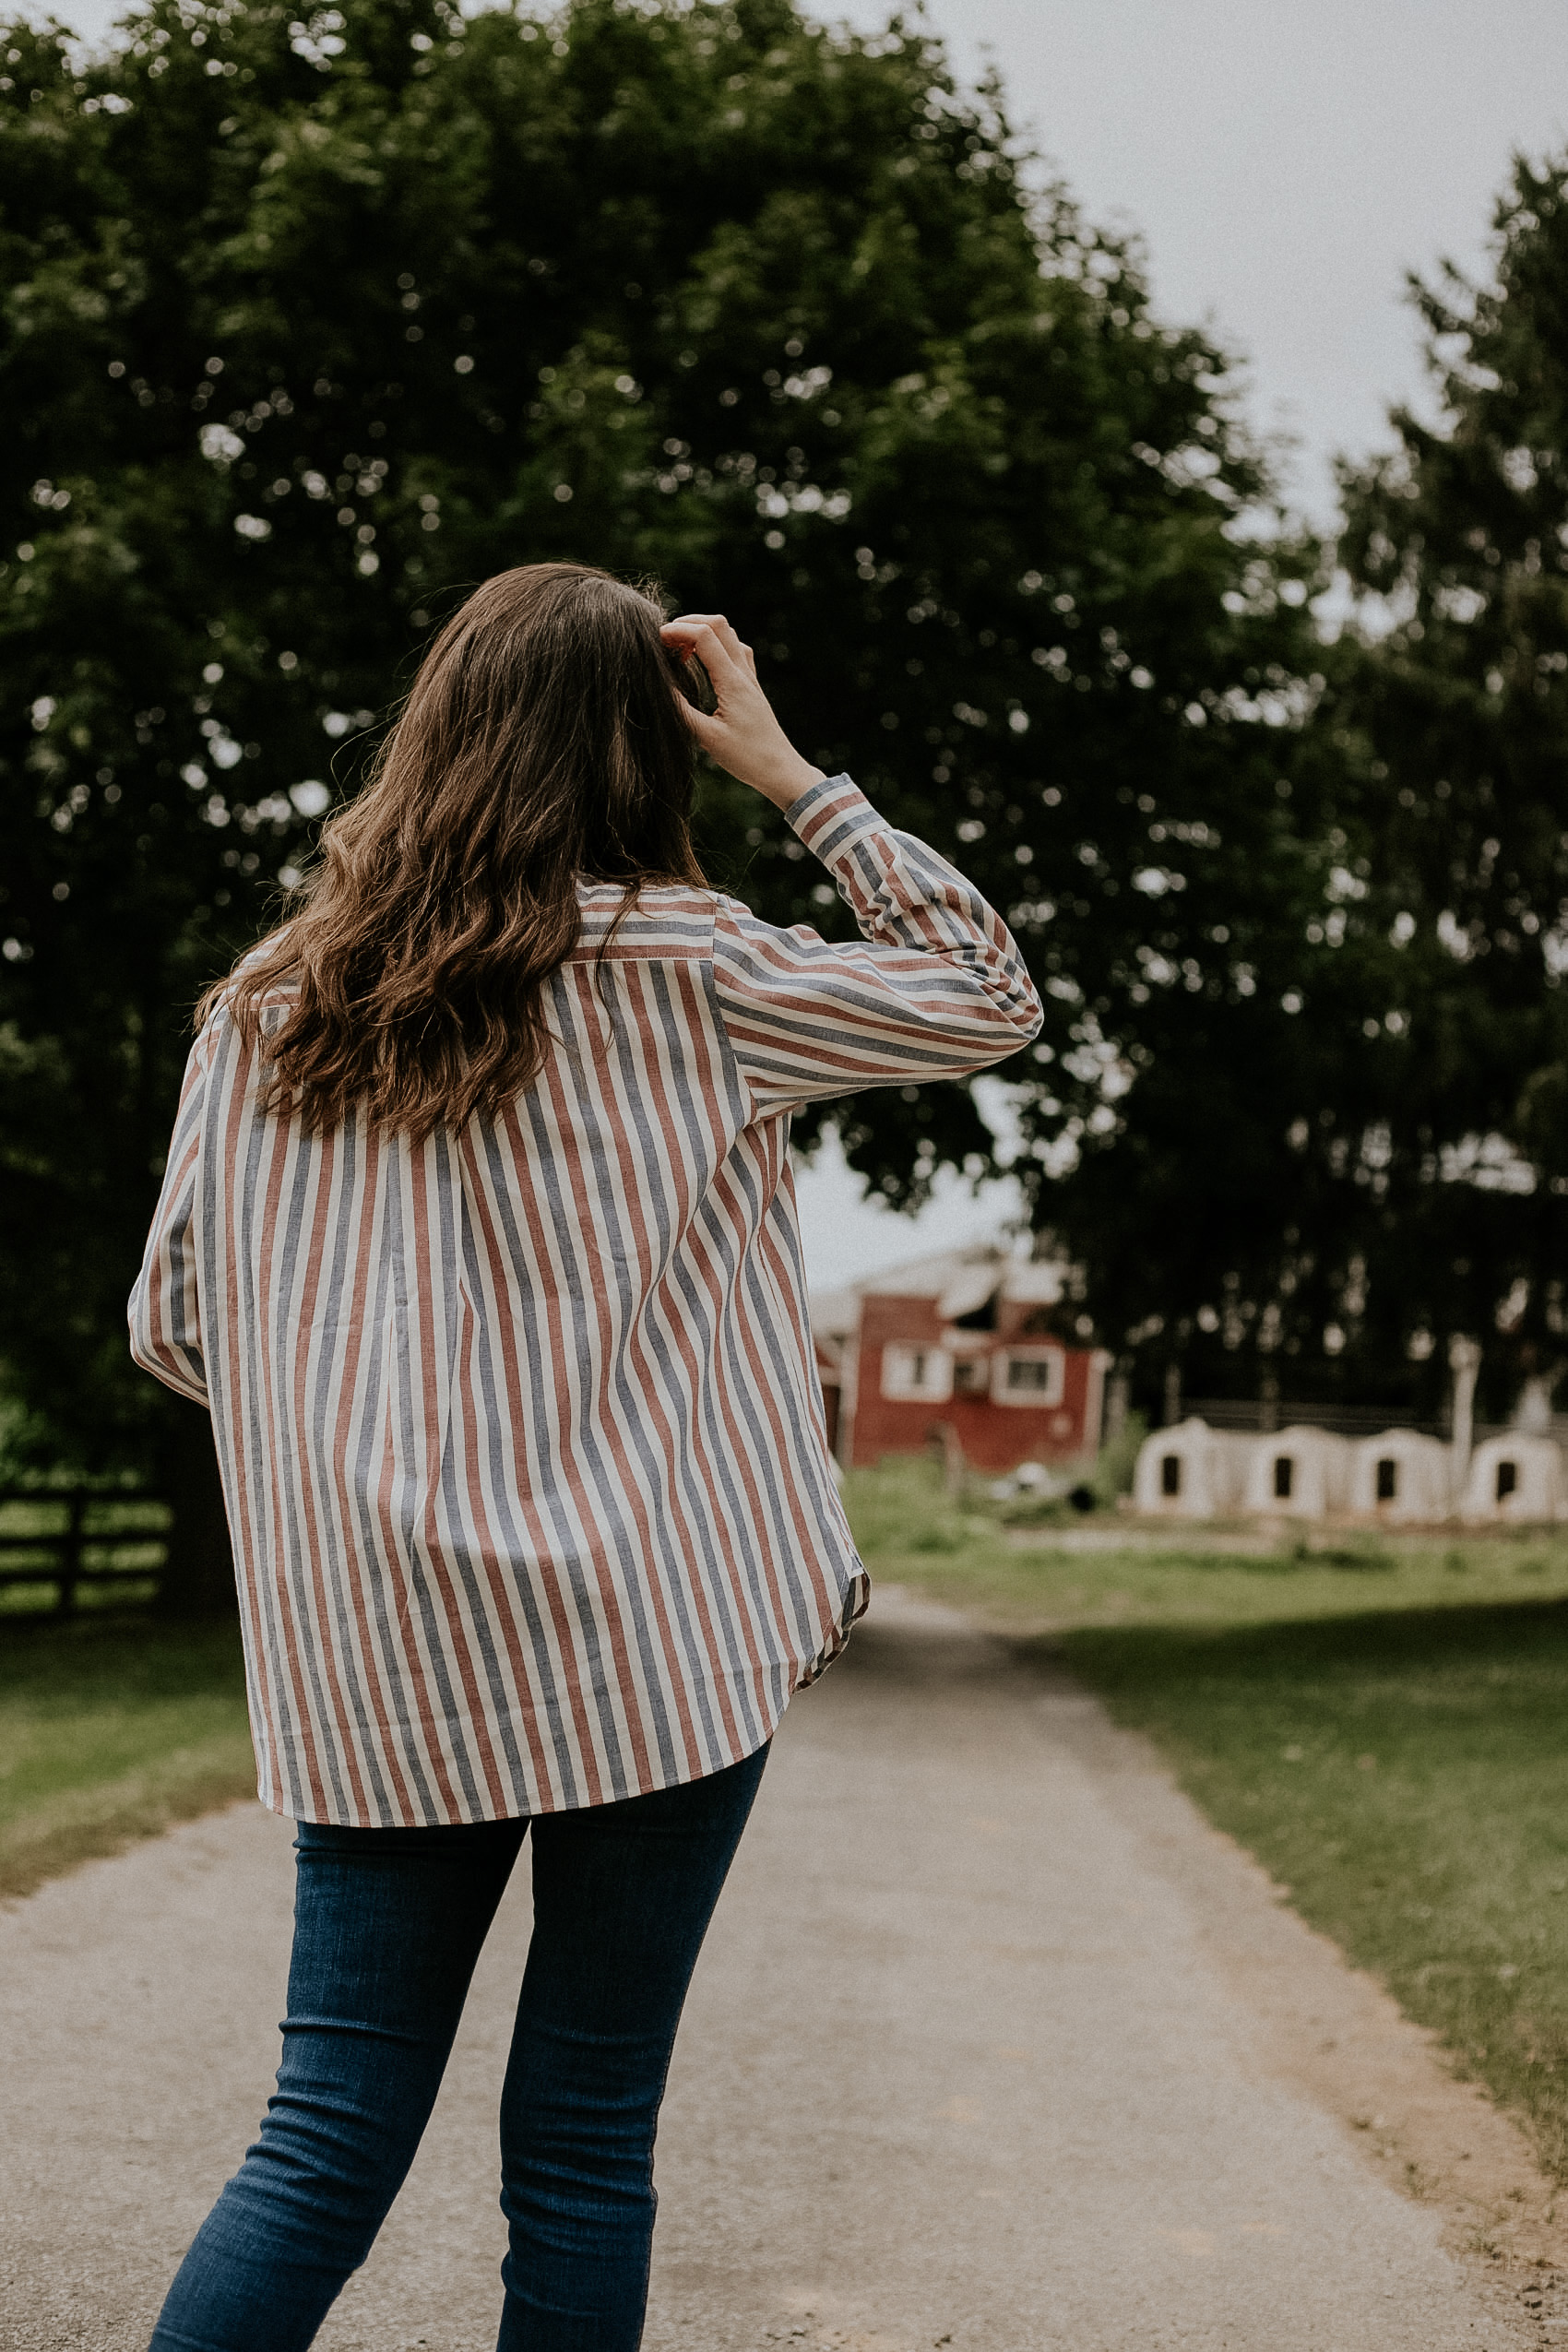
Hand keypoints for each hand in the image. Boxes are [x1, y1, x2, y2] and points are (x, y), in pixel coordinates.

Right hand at [659, 613, 824, 809]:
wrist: (780, 770)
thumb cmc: (747, 758)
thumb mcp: (707, 739)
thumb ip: (682, 711)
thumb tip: (659, 688)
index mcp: (732, 683)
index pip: (705, 636)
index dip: (678, 630)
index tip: (656, 639)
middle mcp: (744, 674)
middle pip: (720, 625)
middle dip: (690, 622)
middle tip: (665, 638)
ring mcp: (750, 679)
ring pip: (729, 636)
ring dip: (704, 632)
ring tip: (681, 649)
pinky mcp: (752, 687)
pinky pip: (737, 652)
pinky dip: (717, 645)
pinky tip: (704, 661)